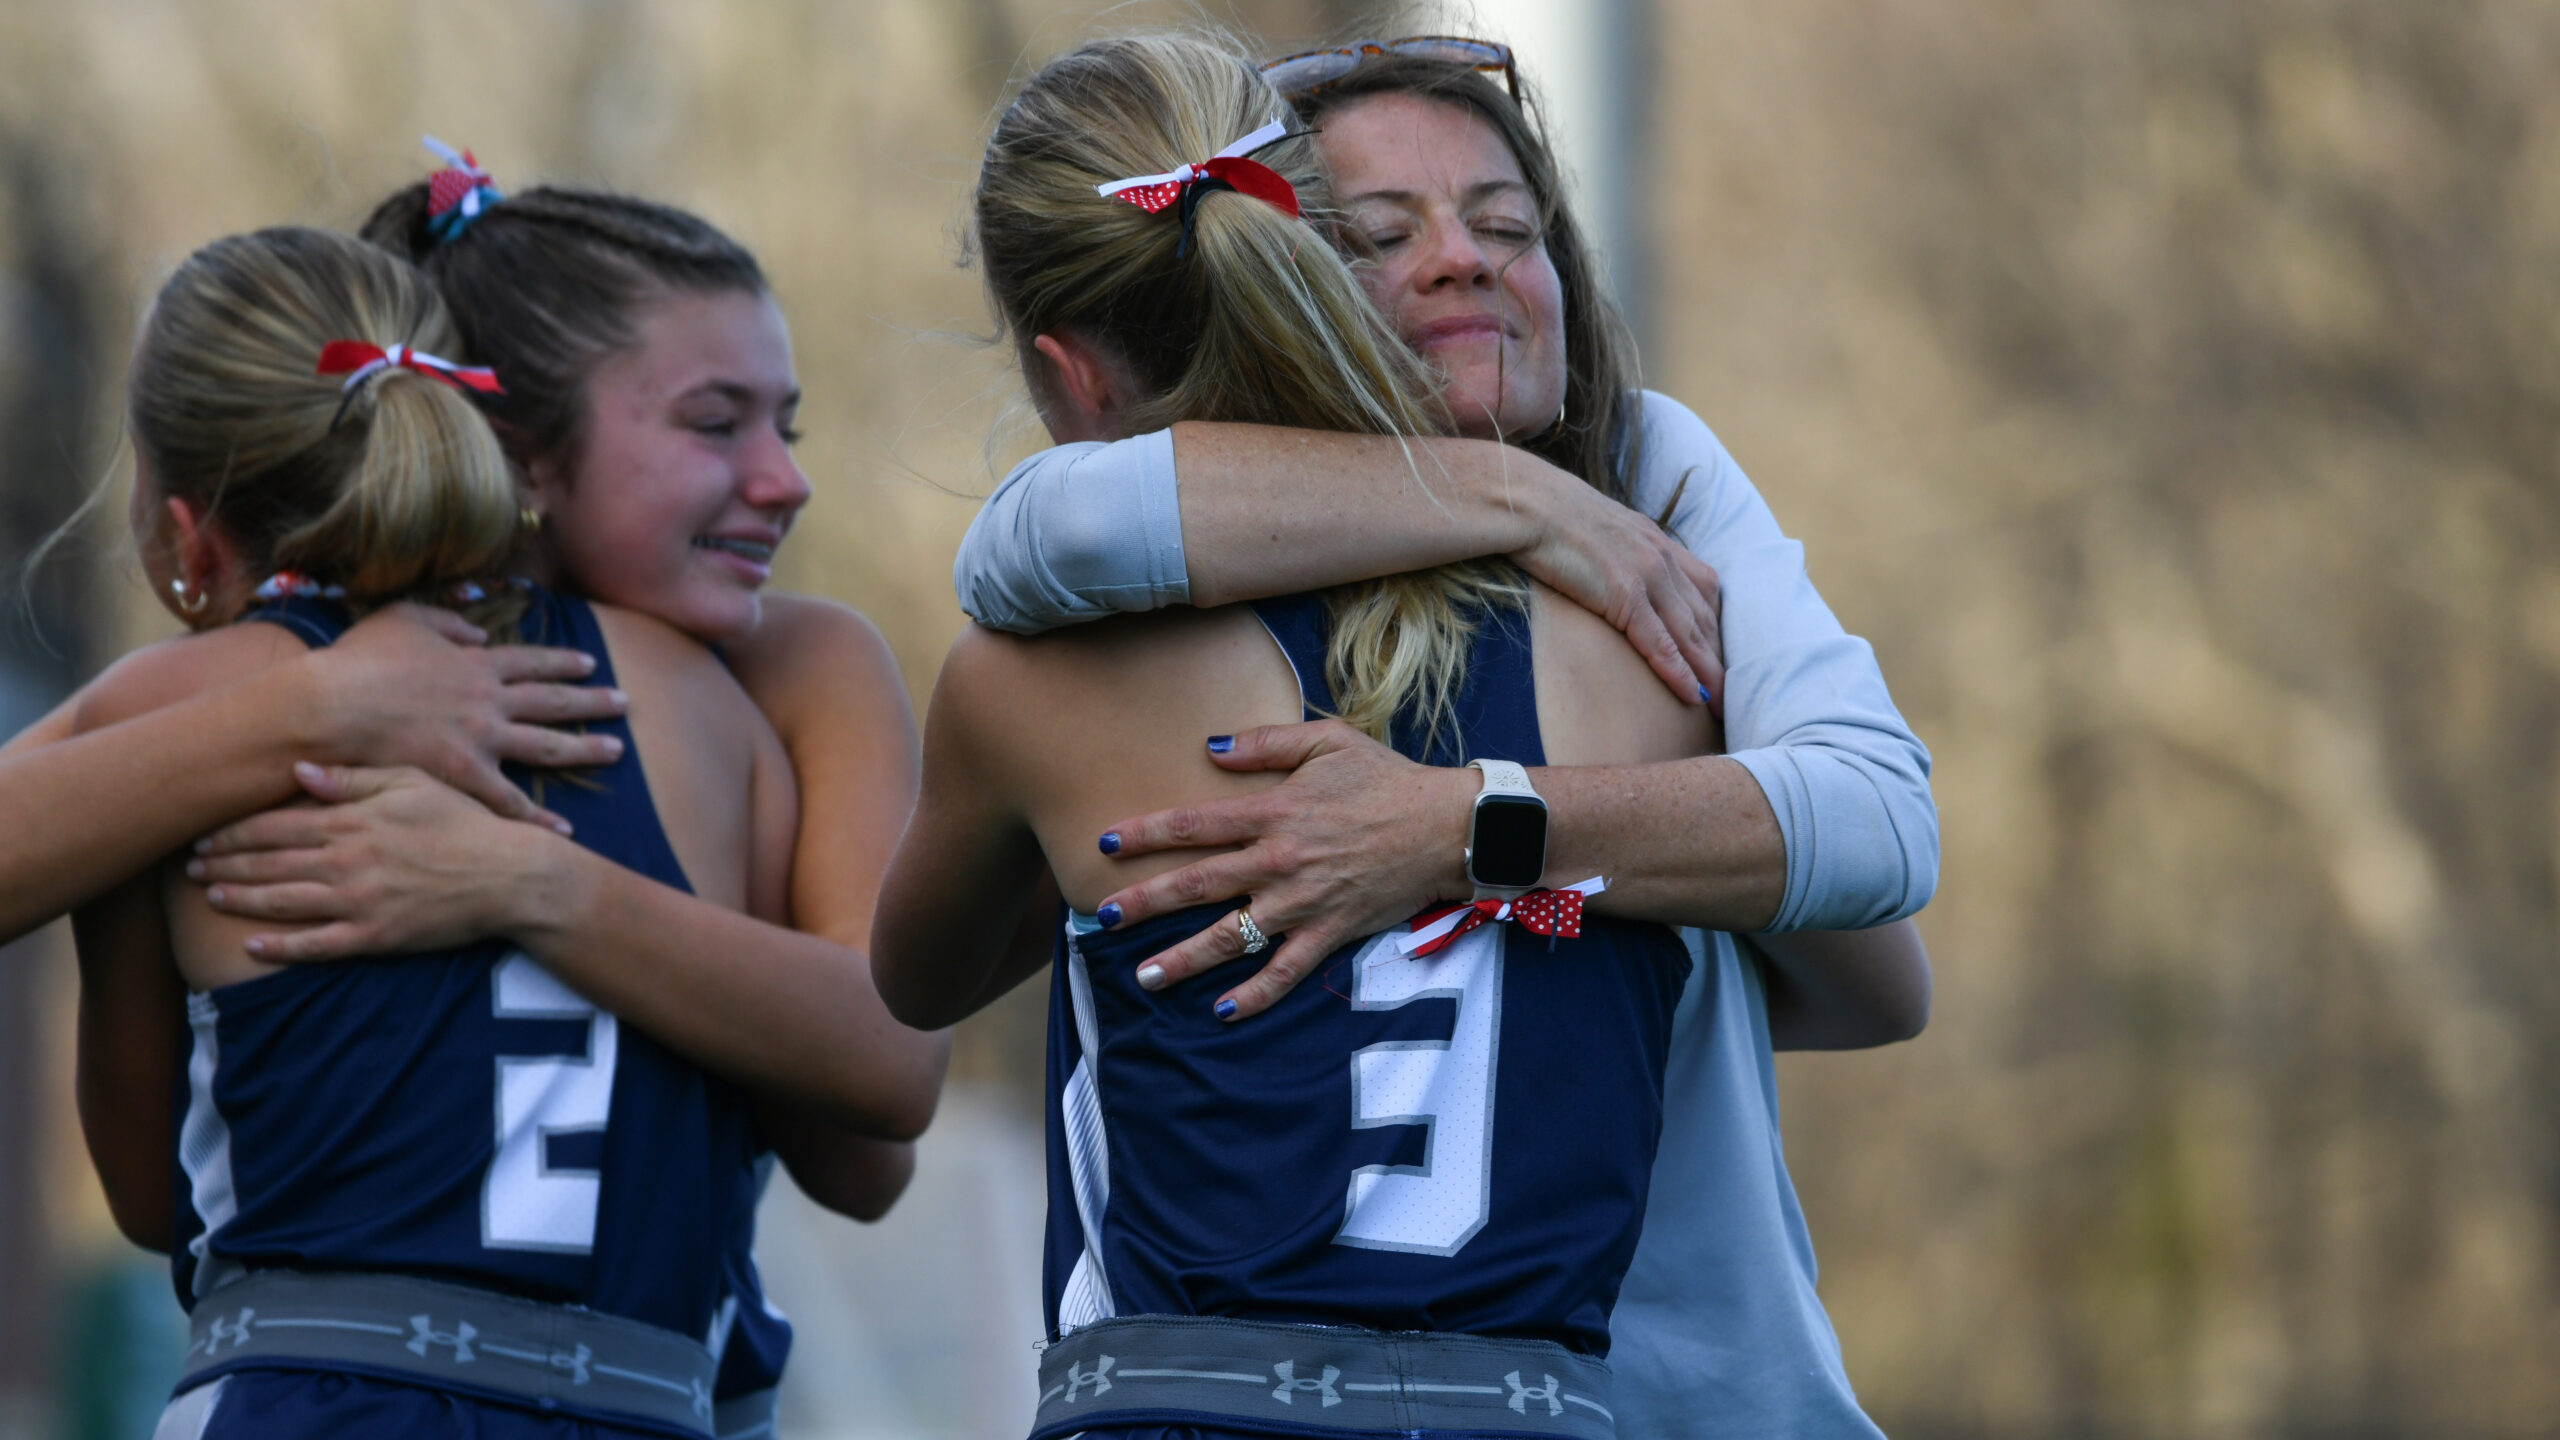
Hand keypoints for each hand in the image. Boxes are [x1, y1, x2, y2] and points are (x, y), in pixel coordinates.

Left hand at [189, 763, 563, 961]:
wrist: (509, 876)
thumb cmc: (466, 824)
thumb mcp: (415, 783)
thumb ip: (356, 778)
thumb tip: (301, 771)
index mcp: (355, 820)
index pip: (278, 825)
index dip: (235, 832)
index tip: (205, 833)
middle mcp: (348, 861)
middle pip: (270, 863)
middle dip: (225, 864)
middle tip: (190, 867)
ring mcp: (359, 902)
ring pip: (283, 901)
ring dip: (241, 899)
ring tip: (209, 896)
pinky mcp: (375, 937)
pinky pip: (316, 945)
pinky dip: (280, 946)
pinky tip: (253, 945)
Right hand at [305, 604, 629, 831]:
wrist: (332, 705)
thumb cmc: (357, 660)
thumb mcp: (401, 618)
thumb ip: (445, 619)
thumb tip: (479, 628)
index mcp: (475, 663)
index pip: (531, 661)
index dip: (562, 662)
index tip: (590, 662)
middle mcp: (489, 699)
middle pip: (552, 700)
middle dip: (592, 700)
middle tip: (625, 702)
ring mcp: (482, 738)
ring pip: (547, 745)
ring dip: (585, 748)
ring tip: (617, 751)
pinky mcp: (466, 775)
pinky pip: (511, 801)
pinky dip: (539, 817)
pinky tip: (566, 830)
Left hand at [1093, 722, 1477, 1019]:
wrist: (1447, 825)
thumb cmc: (1387, 778)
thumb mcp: (1327, 740)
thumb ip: (1265, 742)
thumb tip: (1210, 747)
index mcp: (1275, 812)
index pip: (1194, 824)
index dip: (1146, 833)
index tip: (1104, 842)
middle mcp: (1280, 861)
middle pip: (1198, 885)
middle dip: (1145, 903)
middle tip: (1102, 920)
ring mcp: (1304, 902)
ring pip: (1232, 937)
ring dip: (1184, 959)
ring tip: (1143, 977)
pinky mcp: (1331, 932)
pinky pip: (1286, 972)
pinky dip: (1254, 995)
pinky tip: (1220, 1012)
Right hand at [1512, 480, 1723, 709]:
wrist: (1529, 503)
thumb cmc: (1548, 515)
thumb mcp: (1597, 528)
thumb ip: (1616, 549)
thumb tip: (1609, 568)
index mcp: (1656, 540)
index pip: (1704, 588)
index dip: (1716, 624)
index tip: (1722, 652)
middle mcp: (1661, 557)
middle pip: (1705, 615)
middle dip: (1722, 655)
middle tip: (1734, 689)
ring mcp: (1647, 575)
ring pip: (1691, 633)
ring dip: (1710, 672)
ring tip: (1724, 704)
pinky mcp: (1625, 594)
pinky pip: (1659, 642)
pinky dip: (1679, 671)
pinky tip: (1693, 694)